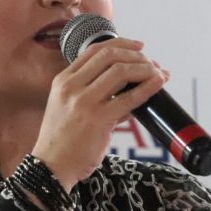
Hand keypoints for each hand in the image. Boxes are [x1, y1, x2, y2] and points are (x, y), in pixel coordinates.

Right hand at [31, 38, 168, 191]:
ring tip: (158, 74)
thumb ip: (91, 93)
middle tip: (152, 63)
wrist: (51, 166)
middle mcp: (71, 87)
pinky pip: (130, 98)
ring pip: (121, 71)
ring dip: (145, 69)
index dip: (121, 44)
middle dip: (136, 56)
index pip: (94, 50)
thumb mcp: (68, 108)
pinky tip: (159, 84)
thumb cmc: (62, 141)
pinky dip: (148, 87)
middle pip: (110, 56)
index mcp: (63, 81)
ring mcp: (84, 102)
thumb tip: (128, 87)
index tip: (138, 47)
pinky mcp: (98, 119)